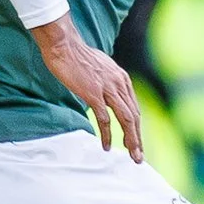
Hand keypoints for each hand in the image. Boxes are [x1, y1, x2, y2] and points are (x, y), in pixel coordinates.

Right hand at [30, 15, 142, 161]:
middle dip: (138, 139)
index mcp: (123, 79)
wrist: (65, 45)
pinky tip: (106, 146)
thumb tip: (108, 95)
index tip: (137, 143)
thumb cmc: (78, 56)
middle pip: (134, 116)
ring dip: (130, 140)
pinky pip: (104, 119)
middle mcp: (120, 84)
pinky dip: (107, 135)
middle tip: (138, 157)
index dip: (137, 128)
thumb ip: (109, 82)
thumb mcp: (102, 68)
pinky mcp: (94, 93)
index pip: (134, 108)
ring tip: (131, 155)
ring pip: (125, 119)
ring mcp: (108, 89)